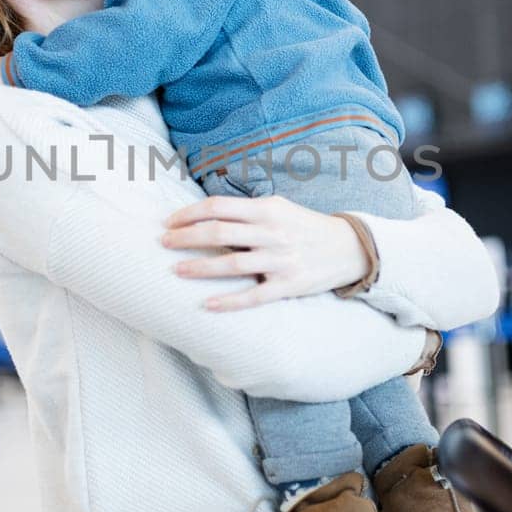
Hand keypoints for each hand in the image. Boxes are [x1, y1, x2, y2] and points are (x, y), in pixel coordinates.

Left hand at [161, 195, 369, 310]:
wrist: (348, 248)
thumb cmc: (305, 227)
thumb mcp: (279, 208)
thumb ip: (247, 211)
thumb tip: (207, 215)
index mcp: (267, 209)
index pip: (218, 207)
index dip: (189, 214)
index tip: (169, 222)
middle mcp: (273, 232)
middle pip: (219, 233)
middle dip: (186, 238)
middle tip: (163, 243)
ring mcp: (281, 260)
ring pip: (232, 264)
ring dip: (200, 267)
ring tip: (176, 270)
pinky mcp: (289, 285)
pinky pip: (254, 296)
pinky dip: (229, 301)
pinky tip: (207, 304)